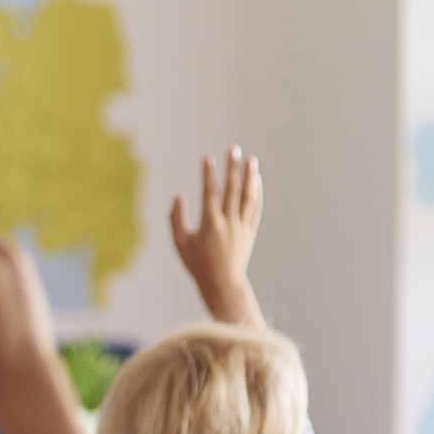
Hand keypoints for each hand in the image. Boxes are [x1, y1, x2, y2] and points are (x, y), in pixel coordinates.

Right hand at [169, 146, 261, 322]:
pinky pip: (255, 208)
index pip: (210, 193)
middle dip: (233, 168)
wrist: (222, 284)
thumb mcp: (180, 244)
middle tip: (233, 149)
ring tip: (251, 159)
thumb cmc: (197, 265)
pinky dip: (257, 193)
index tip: (207, 158)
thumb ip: (176, 219)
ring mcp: (242, 226)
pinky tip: (256, 181)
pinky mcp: (249, 231)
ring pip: (248, 196)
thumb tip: (177, 197)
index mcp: (210, 225)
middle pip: (232, 190)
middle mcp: (228, 223)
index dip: (208, 174)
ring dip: (250, 176)